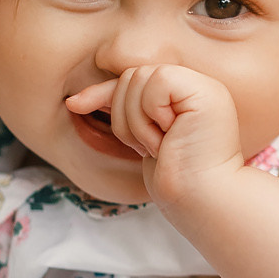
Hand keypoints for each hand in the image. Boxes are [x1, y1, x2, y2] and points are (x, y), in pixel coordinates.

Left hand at [65, 63, 243, 203]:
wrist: (200, 201)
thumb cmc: (174, 178)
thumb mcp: (137, 137)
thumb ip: (118, 109)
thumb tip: (72, 101)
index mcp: (183, 96)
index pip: (134, 80)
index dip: (103, 92)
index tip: (74, 105)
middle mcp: (196, 86)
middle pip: (132, 76)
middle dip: (126, 117)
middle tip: (149, 146)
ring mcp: (204, 87)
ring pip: (139, 79)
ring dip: (138, 122)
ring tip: (160, 145)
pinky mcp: (206, 92)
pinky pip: (156, 84)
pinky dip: (151, 115)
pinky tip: (169, 137)